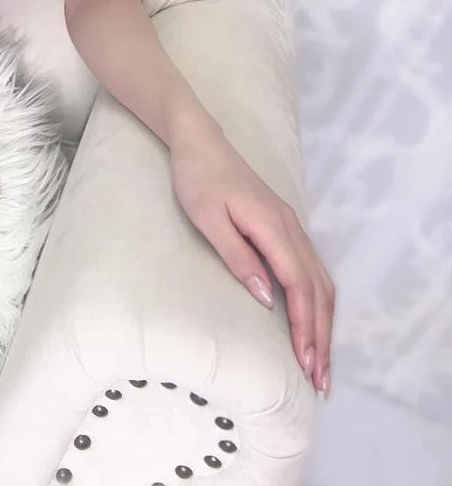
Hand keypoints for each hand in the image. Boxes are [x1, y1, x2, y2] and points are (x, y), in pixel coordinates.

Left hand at [170, 117, 335, 397]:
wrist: (200, 142)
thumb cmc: (197, 179)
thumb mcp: (209, 218)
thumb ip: (238, 257)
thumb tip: (266, 298)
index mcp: (272, 226)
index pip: (298, 285)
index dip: (304, 326)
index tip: (306, 363)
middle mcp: (291, 227)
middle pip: (317, 289)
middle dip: (321, 336)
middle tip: (321, 379)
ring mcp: (292, 226)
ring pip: (321, 281)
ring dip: (324, 323)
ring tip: (321, 362)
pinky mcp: (286, 226)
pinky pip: (313, 270)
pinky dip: (319, 302)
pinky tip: (315, 322)